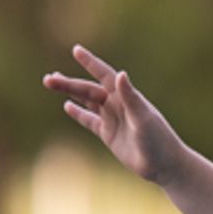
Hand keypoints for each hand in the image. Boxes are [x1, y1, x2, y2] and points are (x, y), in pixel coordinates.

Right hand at [42, 45, 182, 185]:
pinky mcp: (109, 134)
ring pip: (87, 101)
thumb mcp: (143, 117)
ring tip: (52, 83)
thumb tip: (120, 74)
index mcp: (126, 97)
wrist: (164, 164)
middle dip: (69, 83)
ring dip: (70, 93)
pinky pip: (90, 120)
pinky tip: (67, 106)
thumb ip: (131, 97)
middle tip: (48, 78)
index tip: (76, 50)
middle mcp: (118, 104)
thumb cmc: (158, 139)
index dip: (91, 63)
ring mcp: (113, 119)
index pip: (105, 75)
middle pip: (89, 89)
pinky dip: (79, 113)